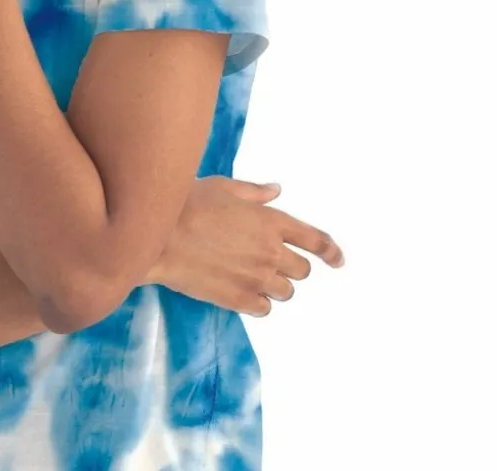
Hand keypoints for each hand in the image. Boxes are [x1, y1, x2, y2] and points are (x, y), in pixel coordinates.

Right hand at [150, 177, 343, 316]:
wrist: (159, 235)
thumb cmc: (188, 203)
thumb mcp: (223, 187)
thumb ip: (254, 192)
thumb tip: (276, 191)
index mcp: (272, 222)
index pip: (316, 240)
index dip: (331, 251)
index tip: (338, 260)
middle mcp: (271, 252)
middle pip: (302, 271)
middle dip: (290, 266)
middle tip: (269, 260)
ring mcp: (256, 278)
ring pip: (285, 292)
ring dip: (274, 285)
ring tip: (251, 275)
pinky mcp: (239, 300)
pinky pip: (264, 309)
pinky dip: (257, 302)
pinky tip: (241, 290)